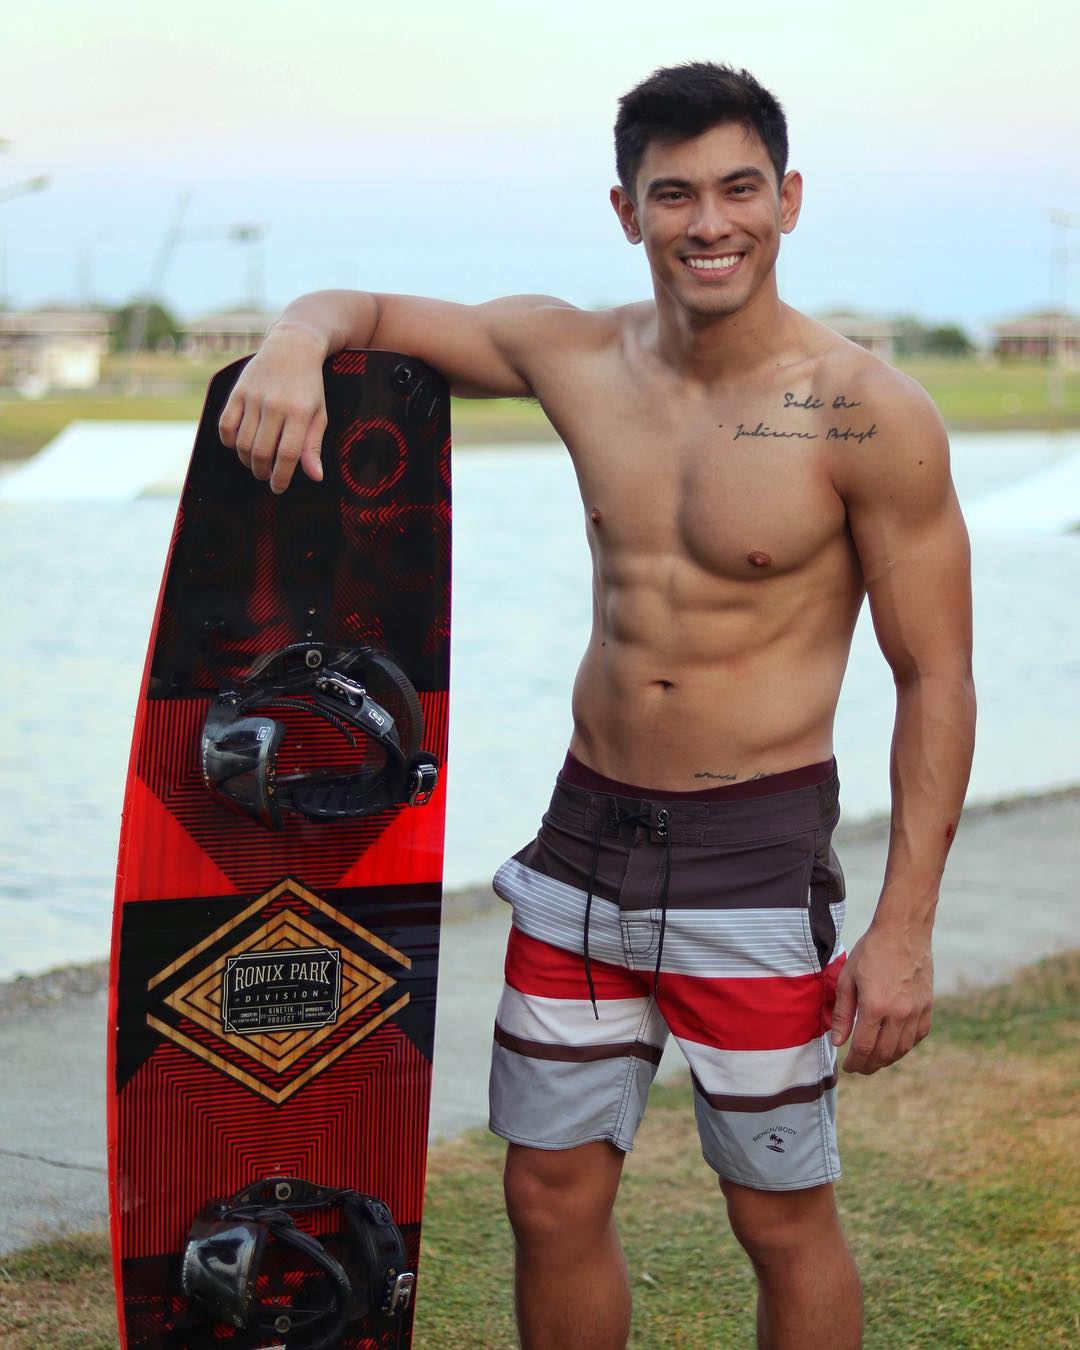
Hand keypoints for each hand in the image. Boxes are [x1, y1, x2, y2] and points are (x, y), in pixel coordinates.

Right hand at [218, 324, 328, 492]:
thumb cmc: (309, 386)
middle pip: (262, 452)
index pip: (288, 455)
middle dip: (262, 472)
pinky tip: (238, 445)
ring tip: (255, 463)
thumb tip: (315, 476)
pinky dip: (228, 441)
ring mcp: (254, 397)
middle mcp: (276, 405)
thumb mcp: (319, 414)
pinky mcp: (238, 391)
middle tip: (266, 476)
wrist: (292, 348)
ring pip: (242, 442)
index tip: (279, 487)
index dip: (281, 477)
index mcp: (300, 412)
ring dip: (246, 460)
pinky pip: (226, 425)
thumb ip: (313, 446)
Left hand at [830, 920, 933, 1073]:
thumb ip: (843, 1013)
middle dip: (870, 1065)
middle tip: (860, 1067)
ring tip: (875, 1060)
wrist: (903, 931)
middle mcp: (899, 1012)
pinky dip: (906, 1045)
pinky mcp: (927, 1005)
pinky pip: (919, 1035)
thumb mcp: (847, 978)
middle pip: (884, 1053)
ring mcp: (916, 1010)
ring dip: (888, 1059)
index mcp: (875, 1006)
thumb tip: (838, 1042)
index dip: (855, 1062)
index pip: (864, 1047)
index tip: (848, 1067)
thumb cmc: (871, 951)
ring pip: (903, 1048)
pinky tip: (895, 1045)